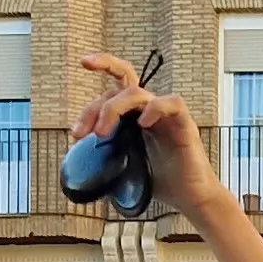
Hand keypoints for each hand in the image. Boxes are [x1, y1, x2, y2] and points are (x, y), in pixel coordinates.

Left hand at [74, 52, 225, 215]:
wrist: (188, 198)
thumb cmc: (159, 181)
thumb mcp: (121, 171)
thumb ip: (101, 161)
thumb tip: (74, 170)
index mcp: (134, 116)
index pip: (116, 85)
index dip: (102, 67)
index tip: (83, 64)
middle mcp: (148, 110)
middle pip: (121, 87)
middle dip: (96, 107)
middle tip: (81, 133)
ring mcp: (166, 116)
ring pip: (138, 94)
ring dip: (114, 109)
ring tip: (103, 134)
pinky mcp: (184, 124)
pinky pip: (172, 103)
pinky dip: (155, 108)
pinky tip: (142, 124)